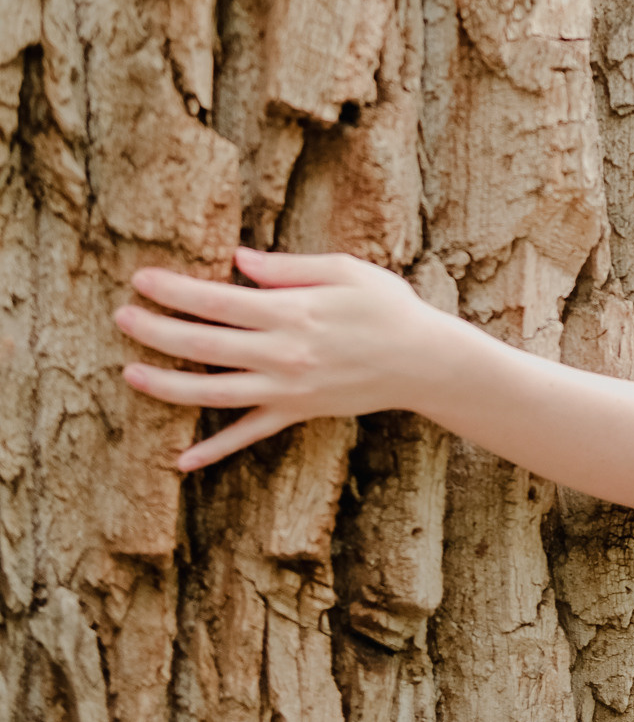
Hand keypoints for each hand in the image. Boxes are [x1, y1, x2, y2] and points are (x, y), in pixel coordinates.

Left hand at [115, 249, 432, 470]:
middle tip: (121, 317)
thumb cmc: (387, 305)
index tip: (142, 280)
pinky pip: (249, 435)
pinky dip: (215, 450)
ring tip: (130, 373)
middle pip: (205, 346)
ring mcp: (287, 389)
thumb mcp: (344, 269)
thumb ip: (287, 267)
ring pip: (214, 392)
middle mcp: (283, 354)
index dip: (175, 291)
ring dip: (168, 386)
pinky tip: (182, 460)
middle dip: (157, 332)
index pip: (217, 301)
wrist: (423, 360)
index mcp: (292, 312)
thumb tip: (237, 261)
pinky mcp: (297, 413)